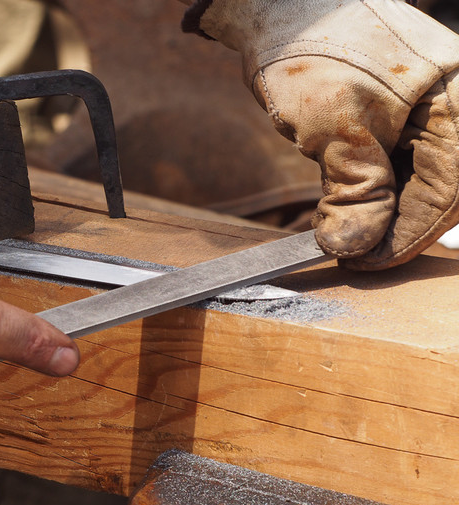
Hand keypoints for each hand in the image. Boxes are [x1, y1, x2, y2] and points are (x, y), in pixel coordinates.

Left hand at [182, 0, 458, 268]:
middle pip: (436, 187)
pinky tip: (343, 205)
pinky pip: (393, 160)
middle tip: (351, 255)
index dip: (405, 235)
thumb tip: (356, 246)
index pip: (445, 189)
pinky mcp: (392, 112)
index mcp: (456, 100)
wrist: (279, 5)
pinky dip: (369, 187)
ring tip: (342, 232)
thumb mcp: (336, 126)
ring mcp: (421, 107)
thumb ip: (356, 189)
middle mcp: (449, 103)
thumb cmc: (312, 48)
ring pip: (413, 177)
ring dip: (379, 210)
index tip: (365, 263)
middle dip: (394, 226)